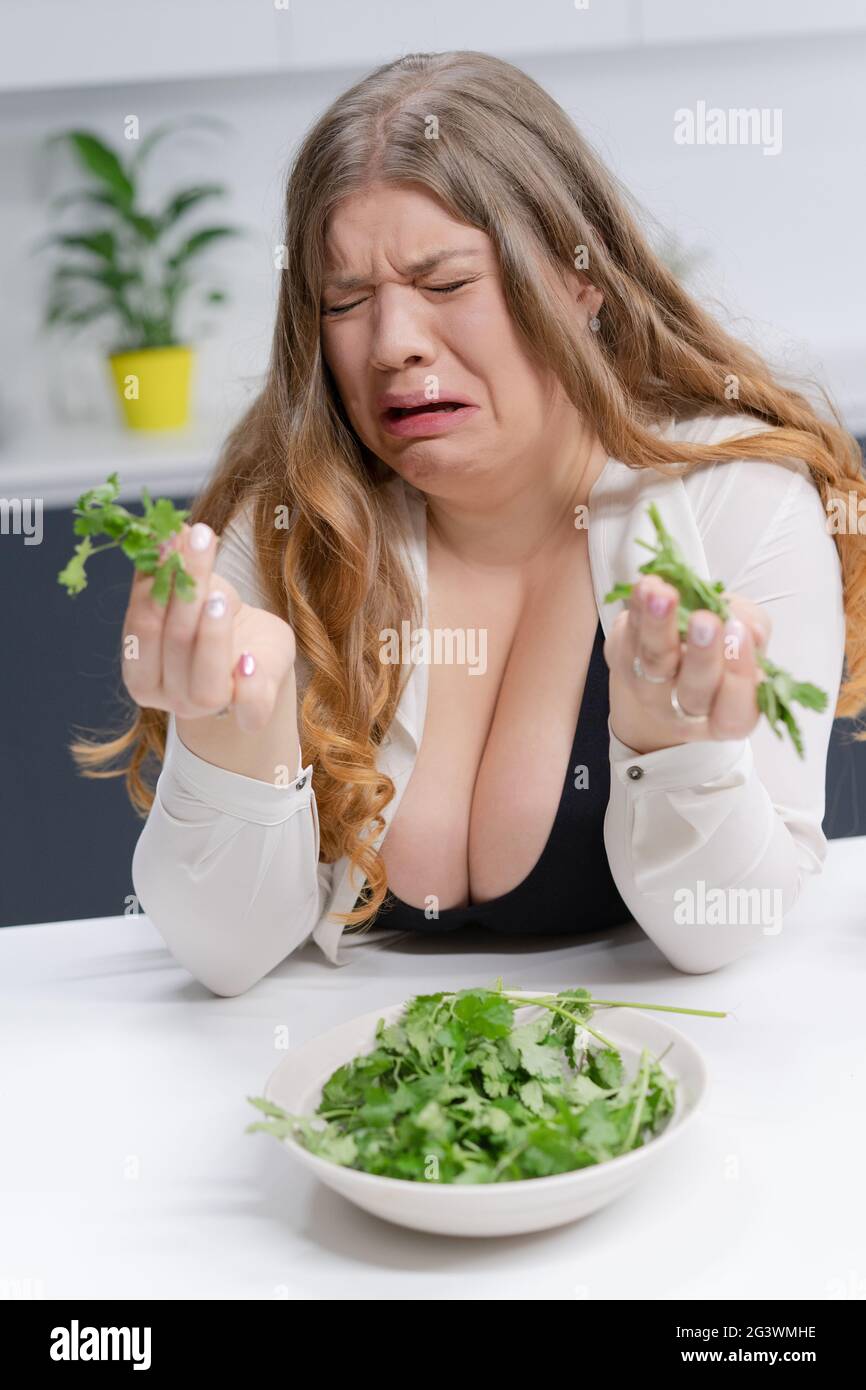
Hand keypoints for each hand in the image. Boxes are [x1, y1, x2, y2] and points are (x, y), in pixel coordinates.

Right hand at [121, 521, 295, 733]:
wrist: (253, 654)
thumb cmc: (214, 622)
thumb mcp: (195, 594)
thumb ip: (175, 573)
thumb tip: (166, 526)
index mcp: (142, 674)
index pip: (141, 630)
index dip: (150, 585)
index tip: (166, 540)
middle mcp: (171, 697)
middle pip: (173, 645)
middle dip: (184, 590)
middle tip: (199, 541)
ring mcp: (210, 708)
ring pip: (204, 682)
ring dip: (211, 635)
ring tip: (219, 597)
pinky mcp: (250, 713)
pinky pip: (249, 713)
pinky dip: (249, 689)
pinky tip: (249, 660)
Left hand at [603, 576, 771, 753]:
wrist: (668, 659)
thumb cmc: (718, 652)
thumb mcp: (747, 638)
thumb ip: (755, 630)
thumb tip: (750, 628)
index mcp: (727, 714)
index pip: (737, 712)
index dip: (741, 677)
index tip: (743, 635)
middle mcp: (687, 710)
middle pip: (694, 692)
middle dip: (702, 655)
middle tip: (706, 621)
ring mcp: (649, 689)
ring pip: (653, 664)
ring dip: (659, 626)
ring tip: (663, 595)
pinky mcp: (623, 661)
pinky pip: (628, 636)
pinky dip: (637, 608)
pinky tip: (647, 587)